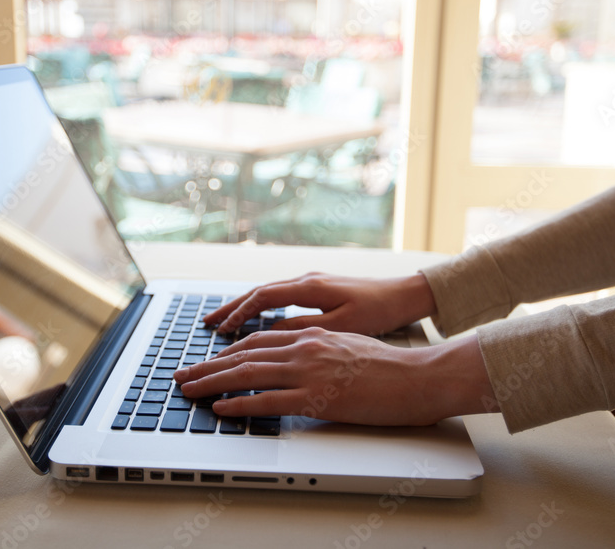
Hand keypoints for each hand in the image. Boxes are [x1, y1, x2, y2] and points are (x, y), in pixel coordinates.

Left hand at [172, 328, 495, 425]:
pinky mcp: (316, 398)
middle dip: (208, 365)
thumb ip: (319, 348)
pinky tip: (221, 408)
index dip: (228, 350)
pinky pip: (267, 400)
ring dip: (212, 382)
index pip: (258, 339)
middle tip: (183, 375)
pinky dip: (239, 404)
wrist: (418, 376)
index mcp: (312, 334)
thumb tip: (298, 358)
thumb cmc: (390, 366)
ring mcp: (308, 371)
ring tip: (189, 390)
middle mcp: (304, 346)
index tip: (208, 359)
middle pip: (244, 353)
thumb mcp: (348, 344)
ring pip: (247, 373)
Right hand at [203, 272, 435, 335]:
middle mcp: (307, 280)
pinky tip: (255, 320)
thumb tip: (272, 335)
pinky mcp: (319, 289)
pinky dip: (261, 307)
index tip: (220, 331)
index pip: (263, 298)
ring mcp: (312, 282)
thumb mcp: (343, 327)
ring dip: (243, 307)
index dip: (239, 315)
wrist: (407, 294)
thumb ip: (306, 330)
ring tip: (222, 322)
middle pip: (258, 293)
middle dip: (231, 309)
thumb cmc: (380, 311)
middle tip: (207, 324)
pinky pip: (280, 296)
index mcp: (311, 287)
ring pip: (267, 293)